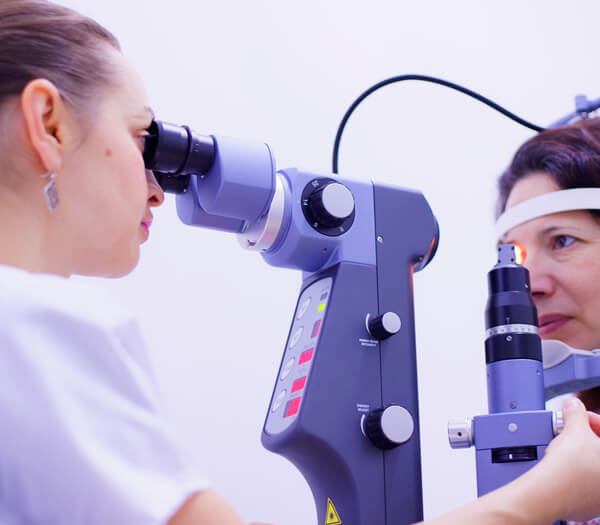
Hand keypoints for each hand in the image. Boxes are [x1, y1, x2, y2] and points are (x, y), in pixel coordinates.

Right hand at [536, 397, 599, 521]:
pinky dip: (574, 472)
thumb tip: (573, 405)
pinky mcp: (589, 506)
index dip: (593, 421)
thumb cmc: (570, 466)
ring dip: (580, 454)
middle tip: (571, 431)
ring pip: (592, 467)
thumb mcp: (574, 429)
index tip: (580, 417)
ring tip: (563, 446)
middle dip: (586, 438)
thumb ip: (575, 413)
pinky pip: (584, 482)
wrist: (550, 491)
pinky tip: (561, 465)